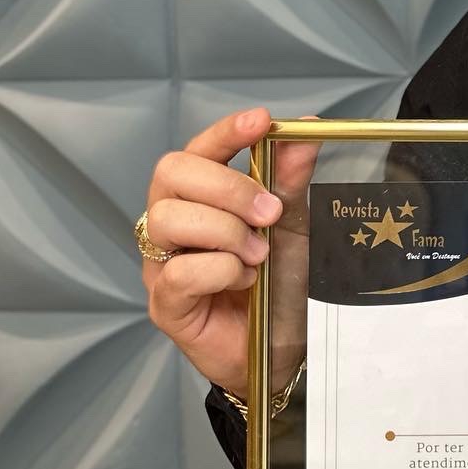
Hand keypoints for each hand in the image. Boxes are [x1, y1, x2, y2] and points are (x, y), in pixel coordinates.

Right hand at [143, 108, 317, 397]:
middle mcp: (173, 224)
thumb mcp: (294, 225)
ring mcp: (163, 263)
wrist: (290, 347)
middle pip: (171, 175)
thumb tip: (304, 130)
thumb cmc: (284, 283)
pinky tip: (244, 281)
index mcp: (202, 198)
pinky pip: (178, 272)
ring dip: (226, 232)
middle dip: (228, 186)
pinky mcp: (165, 304)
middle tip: (269, 213)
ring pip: (168, 220)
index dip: (224, 132)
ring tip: (259, 254)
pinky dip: (220, 270)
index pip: (197, 151)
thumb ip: (292, 179)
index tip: (261, 121)